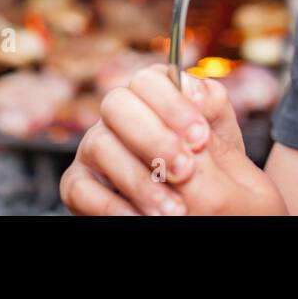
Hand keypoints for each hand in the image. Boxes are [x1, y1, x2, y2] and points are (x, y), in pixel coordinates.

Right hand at [61, 63, 288, 215]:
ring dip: (138, 180)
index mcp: (150, 92)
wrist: (203, 202)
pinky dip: (113, 207)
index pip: (148, 80)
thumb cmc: (209, 161)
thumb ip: (212, 106)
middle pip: (117, 104)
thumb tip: (194, 91)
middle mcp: (117, 114)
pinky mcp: (78, 183)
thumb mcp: (219, 133)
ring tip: (174, 208)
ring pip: (100, 145)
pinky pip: (80, 188)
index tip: (199, 137)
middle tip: (185, 171)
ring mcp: (93, 146)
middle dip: (153, 139)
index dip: (173, 106)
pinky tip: (145, 218)